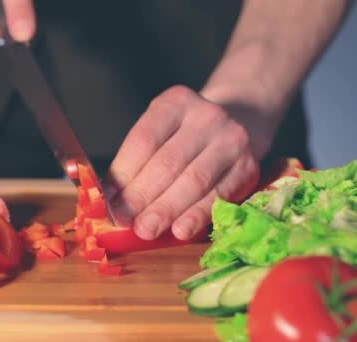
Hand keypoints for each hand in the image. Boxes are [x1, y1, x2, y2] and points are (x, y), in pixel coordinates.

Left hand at [104, 85, 261, 240]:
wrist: (241, 121)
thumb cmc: (186, 135)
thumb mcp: (161, 132)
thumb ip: (137, 162)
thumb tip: (111, 200)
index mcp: (175, 103)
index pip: (143, 141)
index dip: (123, 174)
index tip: (108, 200)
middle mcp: (206, 117)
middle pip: (167, 162)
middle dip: (142, 196)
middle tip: (123, 220)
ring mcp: (230, 140)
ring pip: (194, 181)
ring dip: (166, 209)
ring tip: (146, 229)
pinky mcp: (248, 167)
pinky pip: (218, 196)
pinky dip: (196, 216)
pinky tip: (179, 230)